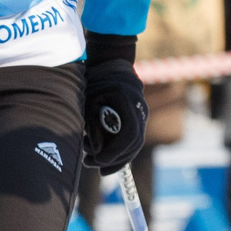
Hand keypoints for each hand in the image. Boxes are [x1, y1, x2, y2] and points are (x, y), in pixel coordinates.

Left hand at [81, 43, 146, 173]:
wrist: (112, 65)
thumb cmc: (96, 81)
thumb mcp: (89, 101)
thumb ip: (94, 125)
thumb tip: (97, 152)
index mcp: (128, 102)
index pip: (129, 135)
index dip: (115, 152)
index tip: (98, 161)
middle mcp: (140, 110)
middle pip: (134, 143)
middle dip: (114, 159)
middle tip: (92, 165)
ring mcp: (141, 114)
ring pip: (134, 143)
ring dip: (115, 156)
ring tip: (91, 159)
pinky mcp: (137, 118)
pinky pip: (131, 138)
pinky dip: (117, 148)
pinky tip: (99, 153)